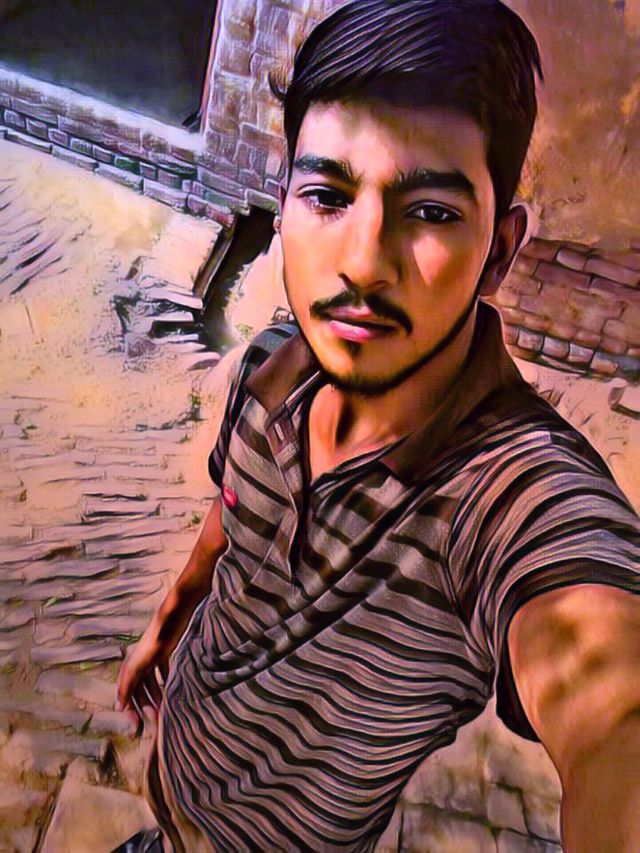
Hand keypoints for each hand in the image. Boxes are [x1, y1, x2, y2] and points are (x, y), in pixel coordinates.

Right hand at [116, 616, 171, 730]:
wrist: (174, 615)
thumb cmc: (158, 637)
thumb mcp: (142, 662)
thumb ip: (129, 682)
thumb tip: (118, 706)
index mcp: (130, 666)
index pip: (126, 693)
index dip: (130, 709)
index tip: (137, 725)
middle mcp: (137, 662)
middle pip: (139, 690)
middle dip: (145, 705)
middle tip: (155, 720)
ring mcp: (150, 657)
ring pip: (150, 683)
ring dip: (156, 696)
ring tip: (164, 710)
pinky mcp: (163, 651)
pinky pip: (161, 672)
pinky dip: (165, 682)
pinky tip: (171, 690)